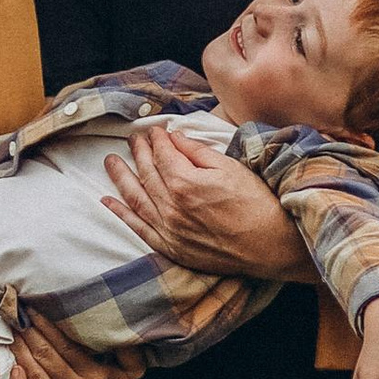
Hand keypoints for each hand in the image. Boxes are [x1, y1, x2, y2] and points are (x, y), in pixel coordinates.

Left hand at [4, 307, 137, 378]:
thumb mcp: (132, 367)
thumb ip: (131, 351)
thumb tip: (121, 332)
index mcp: (95, 376)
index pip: (66, 347)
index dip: (48, 326)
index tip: (36, 309)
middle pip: (46, 357)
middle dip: (30, 332)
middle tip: (17, 313)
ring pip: (35, 374)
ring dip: (20, 350)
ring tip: (12, 329)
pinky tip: (12, 368)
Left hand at [106, 125, 300, 279]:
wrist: (271, 245)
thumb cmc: (257, 203)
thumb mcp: (230, 167)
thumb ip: (197, 152)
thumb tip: (175, 138)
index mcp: (184, 182)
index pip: (162, 154)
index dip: (156, 139)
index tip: (154, 130)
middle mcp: (170, 206)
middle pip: (147, 172)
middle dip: (138, 152)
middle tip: (133, 139)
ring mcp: (168, 229)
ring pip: (136, 197)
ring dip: (121, 177)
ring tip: (110, 161)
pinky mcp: (171, 248)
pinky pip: (138, 228)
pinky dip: (121, 213)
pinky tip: (107, 201)